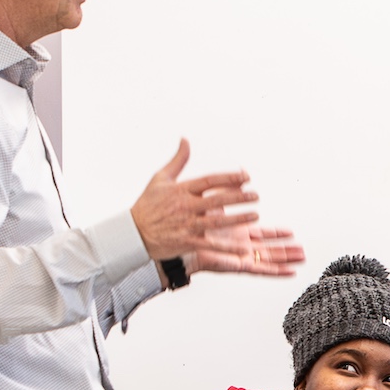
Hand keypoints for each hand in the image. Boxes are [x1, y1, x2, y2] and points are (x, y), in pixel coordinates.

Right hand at [131, 139, 303, 276]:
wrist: (132, 232)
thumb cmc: (148, 204)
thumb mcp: (160, 178)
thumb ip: (178, 160)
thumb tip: (185, 139)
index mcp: (181, 190)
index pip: (209, 181)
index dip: (229, 179)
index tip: (247, 177)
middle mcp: (185, 206)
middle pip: (217, 200)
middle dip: (238, 198)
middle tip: (257, 196)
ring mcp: (187, 224)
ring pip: (217, 221)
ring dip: (237, 219)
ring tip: (256, 215)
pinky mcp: (186, 241)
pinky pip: (210, 245)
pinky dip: (226, 248)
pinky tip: (243, 250)